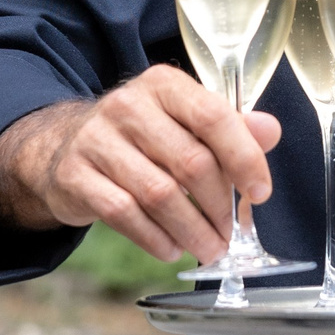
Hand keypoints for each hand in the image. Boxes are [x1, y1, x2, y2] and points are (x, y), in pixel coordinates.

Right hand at [0, 64, 280, 264]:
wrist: (64, 148)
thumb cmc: (140, 138)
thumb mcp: (184, 122)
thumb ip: (231, 127)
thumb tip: (270, 131)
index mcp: (164, 85)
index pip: (213, 116)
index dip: (244, 158)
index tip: (260, 192)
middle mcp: (128, 105)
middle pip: (190, 162)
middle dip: (219, 207)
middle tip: (230, 234)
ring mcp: (97, 139)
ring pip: (159, 194)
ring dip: (191, 231)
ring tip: (207, 248)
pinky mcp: (75, 175)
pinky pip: (124, 214)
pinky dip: (155, 238)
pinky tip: (171, 249)